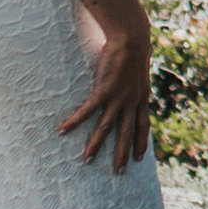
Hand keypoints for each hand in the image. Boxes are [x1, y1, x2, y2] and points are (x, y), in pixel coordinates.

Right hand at [60, 3, 153, 171]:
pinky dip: (75, 121)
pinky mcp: (105, 89)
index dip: (141, 142)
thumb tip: (128, 75)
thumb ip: (133, 76)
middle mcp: (132, 101)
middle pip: (127, 133)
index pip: (144, 125)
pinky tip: (63, 130)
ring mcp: (119, 97)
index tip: (139, 158)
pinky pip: (88, 110)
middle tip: (119, 172)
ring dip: (96, 145)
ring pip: (107, 127)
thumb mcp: (138, 65)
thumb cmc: (133, 46)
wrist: (133, 36)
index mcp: (141, 96)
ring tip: (87, 160)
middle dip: (123, 154)